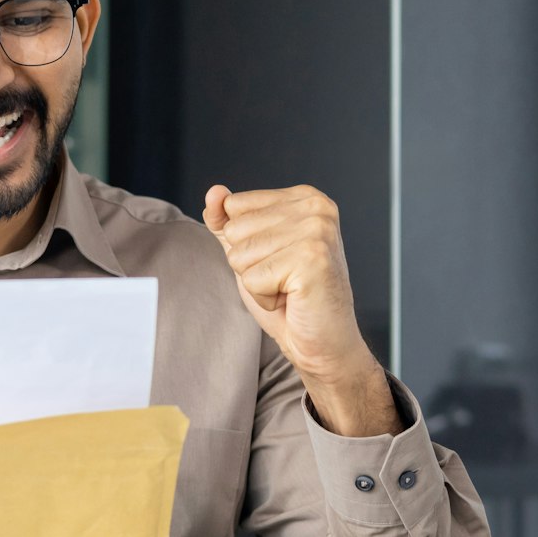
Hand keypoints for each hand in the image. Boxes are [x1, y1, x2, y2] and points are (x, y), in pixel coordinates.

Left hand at [204, 183, 399, 435]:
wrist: (323, 343)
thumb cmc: (290, 299)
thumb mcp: (251, 253)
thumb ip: (228, 221)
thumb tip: (214, 193)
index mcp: (305, 197)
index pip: (235, 205)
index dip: (244, 242)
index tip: (278, 260)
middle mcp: (315, 207)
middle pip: (236, 229)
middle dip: (249, 263)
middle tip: (284, 279)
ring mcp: (317, 231)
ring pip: (241, 254)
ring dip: (257, 282)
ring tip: (288, 289)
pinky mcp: (312, 259)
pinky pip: (252, 278)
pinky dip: (265, 298)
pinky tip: (292, 300)